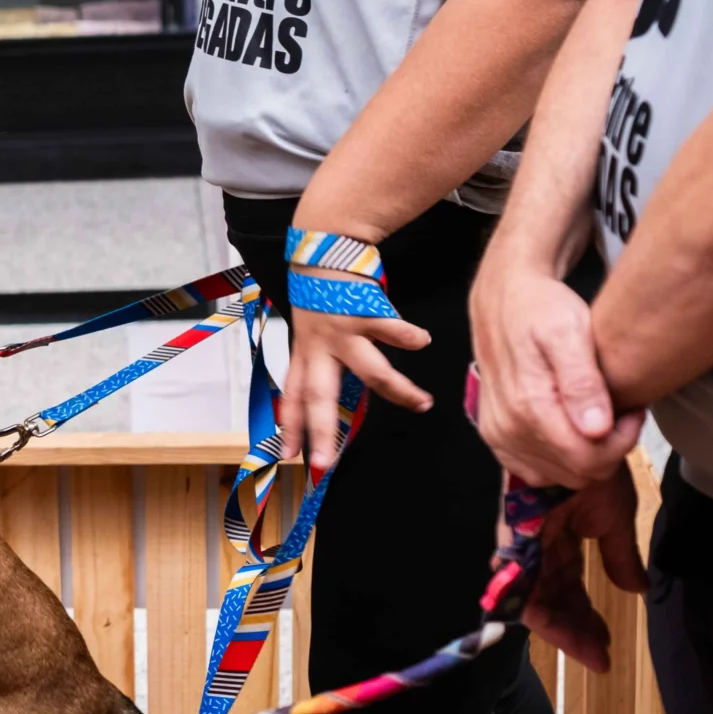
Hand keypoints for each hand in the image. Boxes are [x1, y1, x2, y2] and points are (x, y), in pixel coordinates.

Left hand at [277, 290, 432, 474]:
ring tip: (423, 404)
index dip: (290, 426)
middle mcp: (319, 347)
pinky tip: (421, 342)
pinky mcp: (365, 310)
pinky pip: (391, 328)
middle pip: (319, 396)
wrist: (324, 250)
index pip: (292, 397)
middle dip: (322, 432)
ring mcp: (342, 331)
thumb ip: (320, 363)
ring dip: (398, 390)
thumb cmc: (322, 296)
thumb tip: (331, 400)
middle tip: (326, 463)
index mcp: (305, 353)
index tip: (289, 457)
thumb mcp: (310, 333)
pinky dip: (408, 336)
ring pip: (370, 371)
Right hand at [469, 257, 644, 488]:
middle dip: (608, 447)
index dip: (622, 442)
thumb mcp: (569, 332)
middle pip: (578, 472)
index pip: (589, 459)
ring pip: (561, 475)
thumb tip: (596, 429)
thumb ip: (582, 382)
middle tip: (616, 408)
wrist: (504, 299)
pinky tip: (571, 426)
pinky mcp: (496, 436)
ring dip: (586, 453)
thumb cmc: (540, 309)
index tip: (631, 409)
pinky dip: (560, 457)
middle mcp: (509, 428)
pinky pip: (537, 471)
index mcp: (529, 407)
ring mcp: (499, 436)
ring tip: (596, 414)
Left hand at [516, 462, 645, 672]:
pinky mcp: (513, 526)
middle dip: (572, 632)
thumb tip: (636, 591)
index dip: (583, 623)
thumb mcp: (613, 516)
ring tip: (584, 649)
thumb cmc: (594, 465)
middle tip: (597, 659)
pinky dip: (529, 598)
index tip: (604, 651)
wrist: (581, 428)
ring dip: (557, 624)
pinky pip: (514, 570)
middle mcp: (536, 543)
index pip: (568, 591)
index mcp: (557, 541)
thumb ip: (618, 556)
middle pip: (550, 599)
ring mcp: (523, 536)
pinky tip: (546, 621)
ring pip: (532, 593)